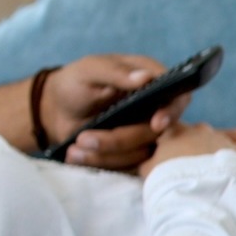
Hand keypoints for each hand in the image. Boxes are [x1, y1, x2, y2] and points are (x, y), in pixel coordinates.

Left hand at [42, 54, 189, 169]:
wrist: (56, 108)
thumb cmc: (76, 82)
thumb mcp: (90, 71)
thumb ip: (116, 72)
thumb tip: (146, 77)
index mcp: (151, 81)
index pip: (178, 97)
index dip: (172, 112)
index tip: (155, 124)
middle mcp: (154, 108)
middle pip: (155, 133)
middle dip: (118, 140)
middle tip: (83, 139)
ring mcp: (143, 132)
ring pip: (140, 153)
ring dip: (105, 155)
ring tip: (74, 149)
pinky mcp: (132, 151)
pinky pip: (126, 165)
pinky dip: (100, 163)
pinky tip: (76, 156)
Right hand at [138, 122, 235, 177]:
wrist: (199, 191)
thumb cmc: (169, 179)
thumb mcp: (147, 170)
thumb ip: (149, 160)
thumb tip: (147, 160)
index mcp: (175, 131)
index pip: (172, 130)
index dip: (171, 143)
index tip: (171, 156)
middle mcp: (199, 129)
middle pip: (197, 135)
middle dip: (196, 147)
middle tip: (194, 166)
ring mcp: (221, 138)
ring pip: (218, 143)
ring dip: (214, 154)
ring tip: (213, 173)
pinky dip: (233, 160)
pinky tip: (229, 173)